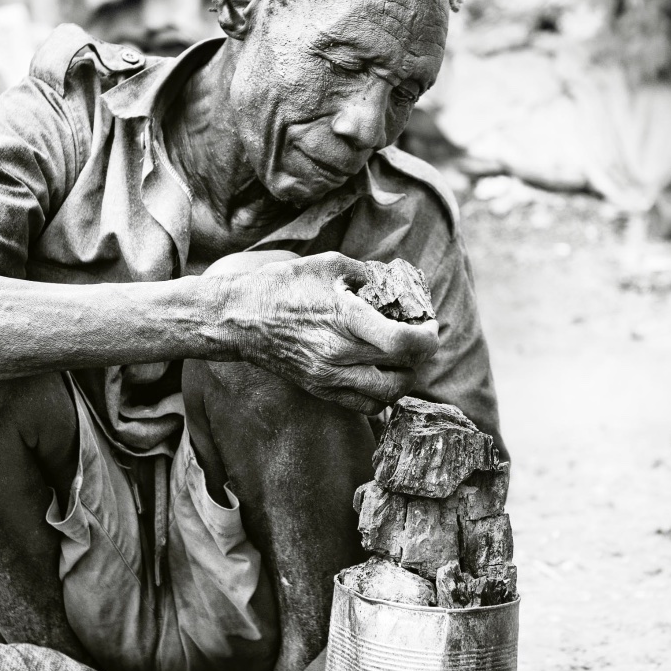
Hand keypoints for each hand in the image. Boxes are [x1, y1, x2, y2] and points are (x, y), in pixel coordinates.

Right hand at [207, 250, 438, 412]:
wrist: (241, 317)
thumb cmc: (285, 285)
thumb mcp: (331, 264)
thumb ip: (369, 274)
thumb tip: (396, 285)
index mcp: (345, 319)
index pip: (403, 343)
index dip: (428, 337)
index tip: (429, 324)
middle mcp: (339, 354)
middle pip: (404, 371)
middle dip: (421, 354)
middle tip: (420, 337)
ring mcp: (329, 377)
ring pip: (389, 395)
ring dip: (405, 377)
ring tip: (402, 358)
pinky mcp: (321, 390)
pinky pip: (366, 406)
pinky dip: (383, 394)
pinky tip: (381, 373)